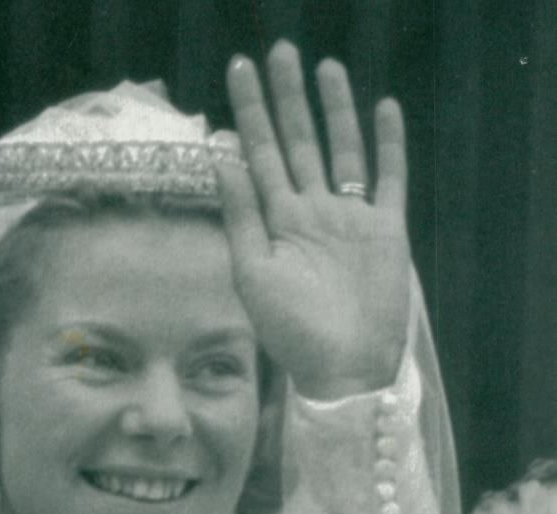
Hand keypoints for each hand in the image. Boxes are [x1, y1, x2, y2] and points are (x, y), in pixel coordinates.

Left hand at [216, 40, 410, 399]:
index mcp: (276, 223)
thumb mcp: (254, 272)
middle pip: (298, 142)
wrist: (344, 367)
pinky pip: (388, 178)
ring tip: (325, 68)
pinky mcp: (386, 229)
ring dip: (334, 110)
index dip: (248, 112)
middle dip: (287, 98)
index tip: (236, 70)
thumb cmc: (292, 331)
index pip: (258, 155)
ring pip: (341, 150)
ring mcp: (349, 219)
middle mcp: (311, 213)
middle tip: (278, 51)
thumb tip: (219, 155)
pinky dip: (388, 144)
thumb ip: (240, 214)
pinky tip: (384, 109)